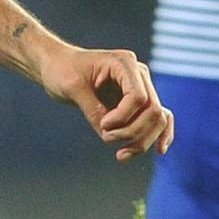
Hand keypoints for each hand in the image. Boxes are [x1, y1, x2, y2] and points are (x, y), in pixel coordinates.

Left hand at [33, 41, 175, 161]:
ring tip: (121, 155)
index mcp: (124, 62)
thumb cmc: (62, 71)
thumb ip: (93, 110)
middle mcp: (138, 73)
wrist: (58, 66)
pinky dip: (160, 135)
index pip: (138, 97)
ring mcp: (141, 87)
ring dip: (143, 140)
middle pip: (152, 110)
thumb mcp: (73, 88)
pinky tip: (159, 151)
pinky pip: (159, 118)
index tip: (102, 124)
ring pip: (158, 119)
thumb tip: (109, 135)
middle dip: (132, 132)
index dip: (122, 117)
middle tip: (106, 138)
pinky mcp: (138, 102)